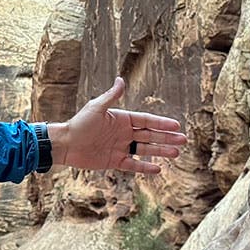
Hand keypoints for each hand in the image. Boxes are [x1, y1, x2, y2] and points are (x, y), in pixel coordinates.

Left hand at [47, 77, 185, 175]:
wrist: (66, 144)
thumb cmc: (80, 124)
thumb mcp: (96, 108)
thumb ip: (111, 96)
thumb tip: (121, 80)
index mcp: (122, 119)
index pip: (147, 121)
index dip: (162, 123)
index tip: (177, 126)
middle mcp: (123, 133)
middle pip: (150, 135)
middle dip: (167, 138)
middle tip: (183, 141)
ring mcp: (120, 147)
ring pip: (145, 150)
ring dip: (161, 151)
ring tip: (176, 153)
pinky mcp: (114, 161)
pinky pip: (133, 165)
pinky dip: (145, 167)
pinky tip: (158, 169)